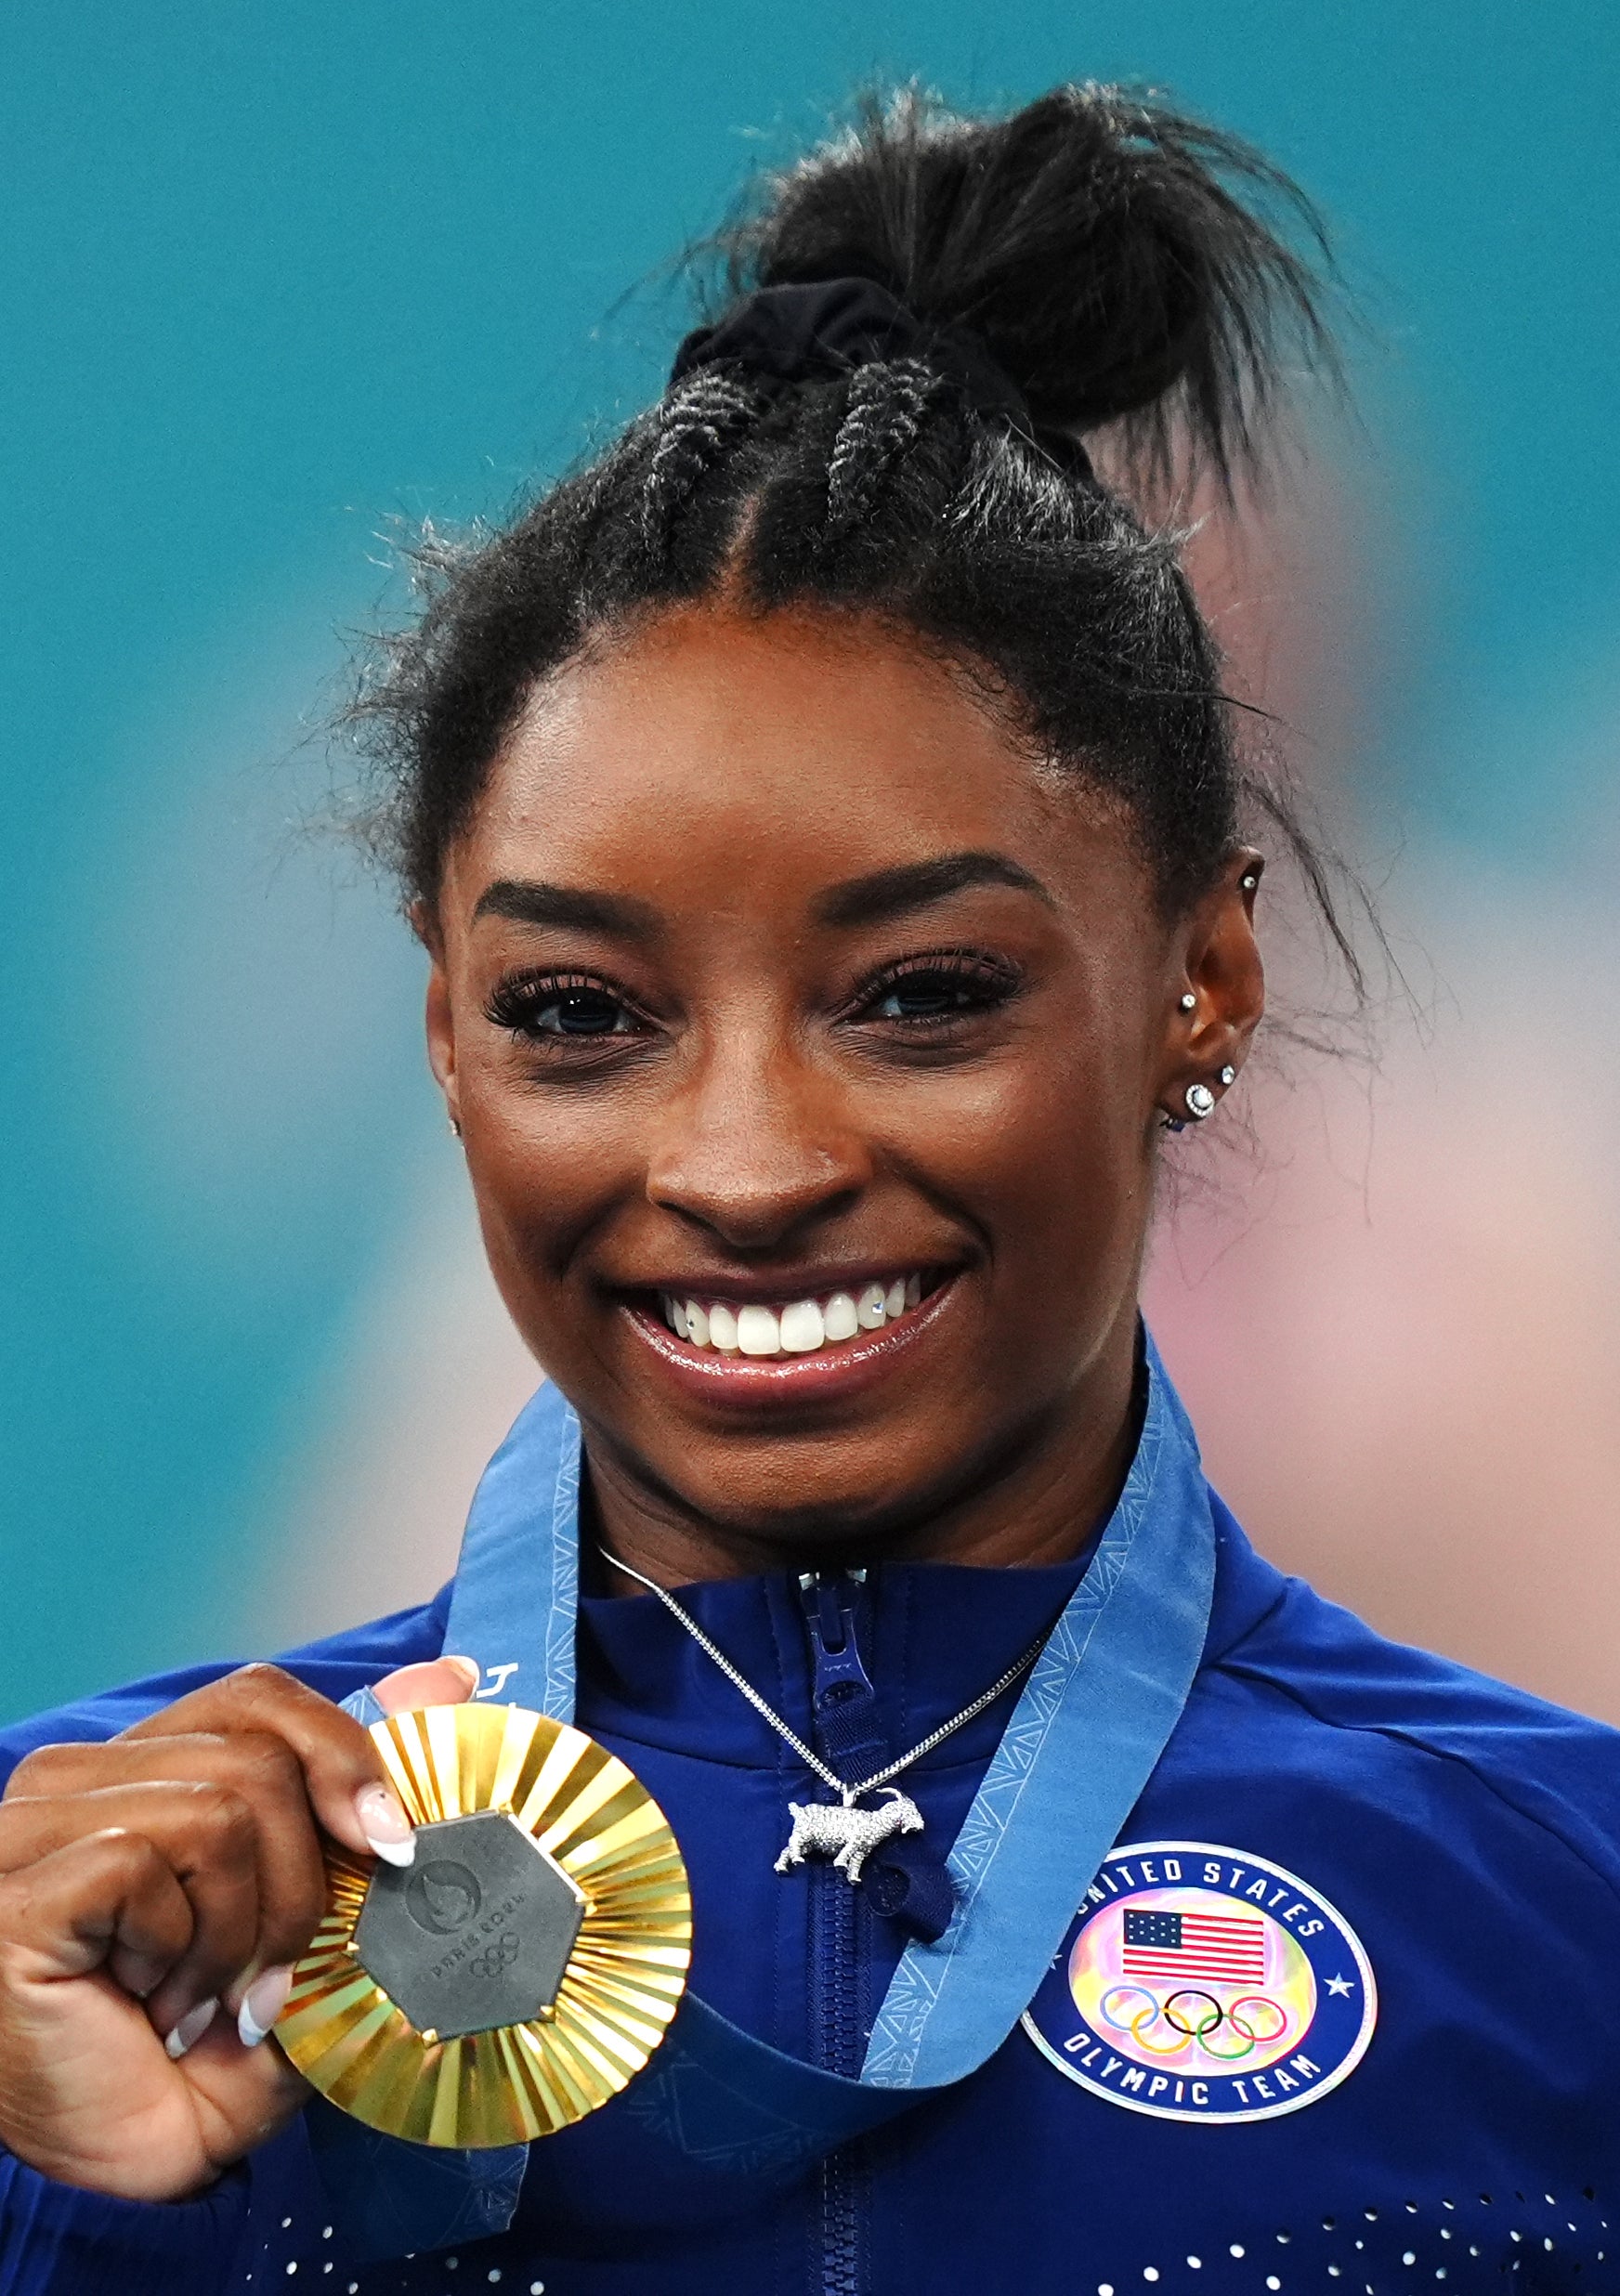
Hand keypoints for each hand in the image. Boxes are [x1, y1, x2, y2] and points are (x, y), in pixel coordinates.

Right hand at [0, 1653, 477, 2200]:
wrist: (105, 2180)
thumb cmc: (194, 2057)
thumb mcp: (309, 1936)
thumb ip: (365, 1813)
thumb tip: (446, 1678)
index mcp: (152, 1773)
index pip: (261, 1699)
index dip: (344, 1758)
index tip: (393, 1844)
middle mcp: (87, 1777)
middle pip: (260, 1747)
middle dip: (307, 1879)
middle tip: (277, 1973)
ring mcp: (43, 1821)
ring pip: (222, 1806)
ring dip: (245, 1930)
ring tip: (207, 1999)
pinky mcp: (26, 1877)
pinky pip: (147, 1862)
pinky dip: (182, 1949)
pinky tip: (154, 2004)